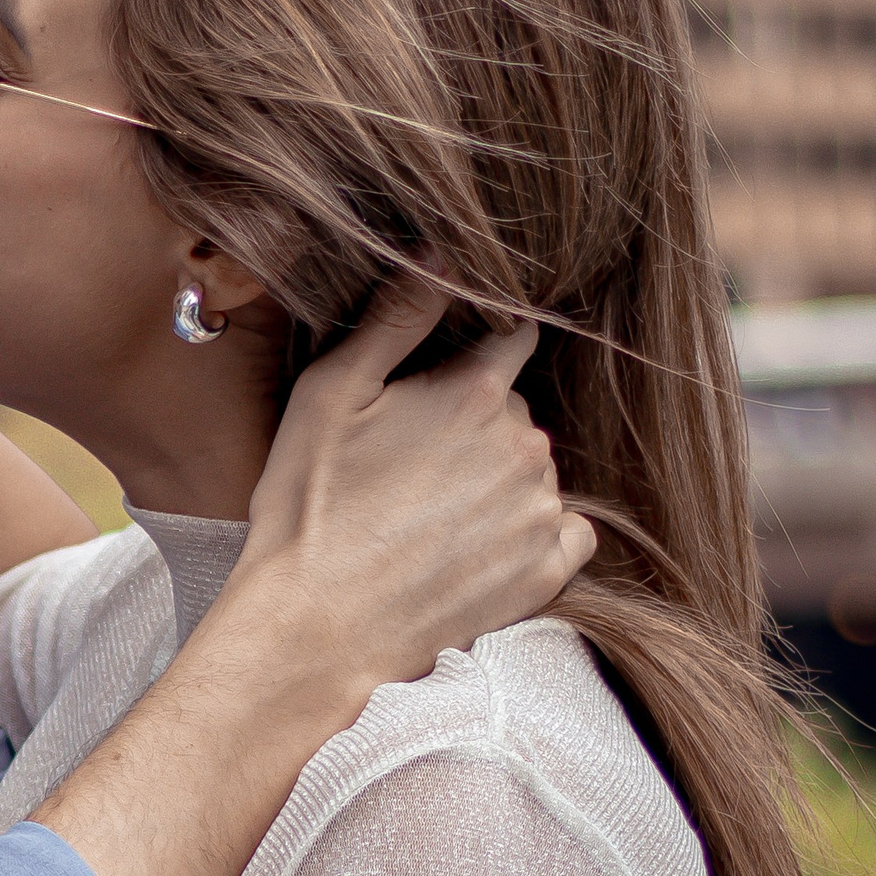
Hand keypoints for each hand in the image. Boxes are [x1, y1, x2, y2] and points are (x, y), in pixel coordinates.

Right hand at [200, 275, 595, 712]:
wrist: (318, 625)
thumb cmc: (310, 506)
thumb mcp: (329, 394)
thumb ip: (394, 318)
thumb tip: (439, 250)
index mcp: (473, 392)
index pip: (510, 340)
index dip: (473, 356)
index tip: (441, 383)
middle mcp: (524, 444)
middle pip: (516, 410)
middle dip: (474, 425)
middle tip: (407, 465)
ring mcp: (541, 510)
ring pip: (533, 470)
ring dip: (496, 480)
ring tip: (427, 516)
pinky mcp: (547, 571)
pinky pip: (565, 532)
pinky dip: (531, 534)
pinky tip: (473, 549)